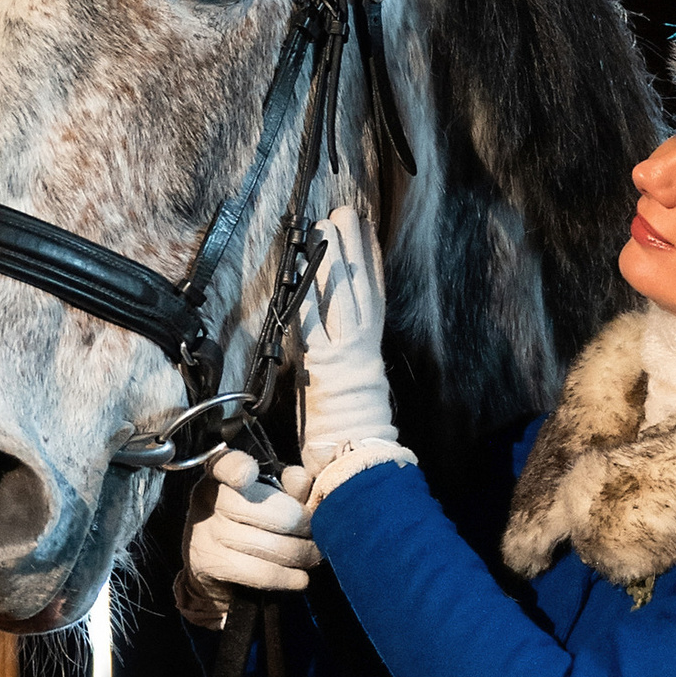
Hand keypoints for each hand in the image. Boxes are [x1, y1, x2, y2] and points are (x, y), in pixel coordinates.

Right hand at [184, 452, 321, 605]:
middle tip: (317, 534)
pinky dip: (286, 577)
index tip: (249, 474)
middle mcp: (207, 499)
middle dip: (301, 525)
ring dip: (300, 554)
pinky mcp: (208, 564)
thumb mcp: (270, 499)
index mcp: (221, 474)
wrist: (218, 569)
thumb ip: (289, 487)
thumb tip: (300, 478)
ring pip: (267, 545)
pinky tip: (300, 578)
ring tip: (313, 557)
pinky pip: (258, 572)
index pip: (226, 464)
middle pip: (264, 509)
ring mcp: (203, 532)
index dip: (237, 468)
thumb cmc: (252, 524)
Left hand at [299, 201, 403, 483]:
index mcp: (366, 356)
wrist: (359, 464)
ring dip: (334, 260)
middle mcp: (359, 349)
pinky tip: (304, 270)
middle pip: (357, 289)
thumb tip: (335, 361)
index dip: (370, 265)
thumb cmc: (352, 445)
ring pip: (340, 298)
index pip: (371, 300)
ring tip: (328, 225)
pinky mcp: (324, 364)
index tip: (367, 235)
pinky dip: (311, 296)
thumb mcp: (351, 401)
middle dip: (353, 250)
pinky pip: (315, 323)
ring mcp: (344, 354)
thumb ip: (343, 376)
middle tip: (345, 213)